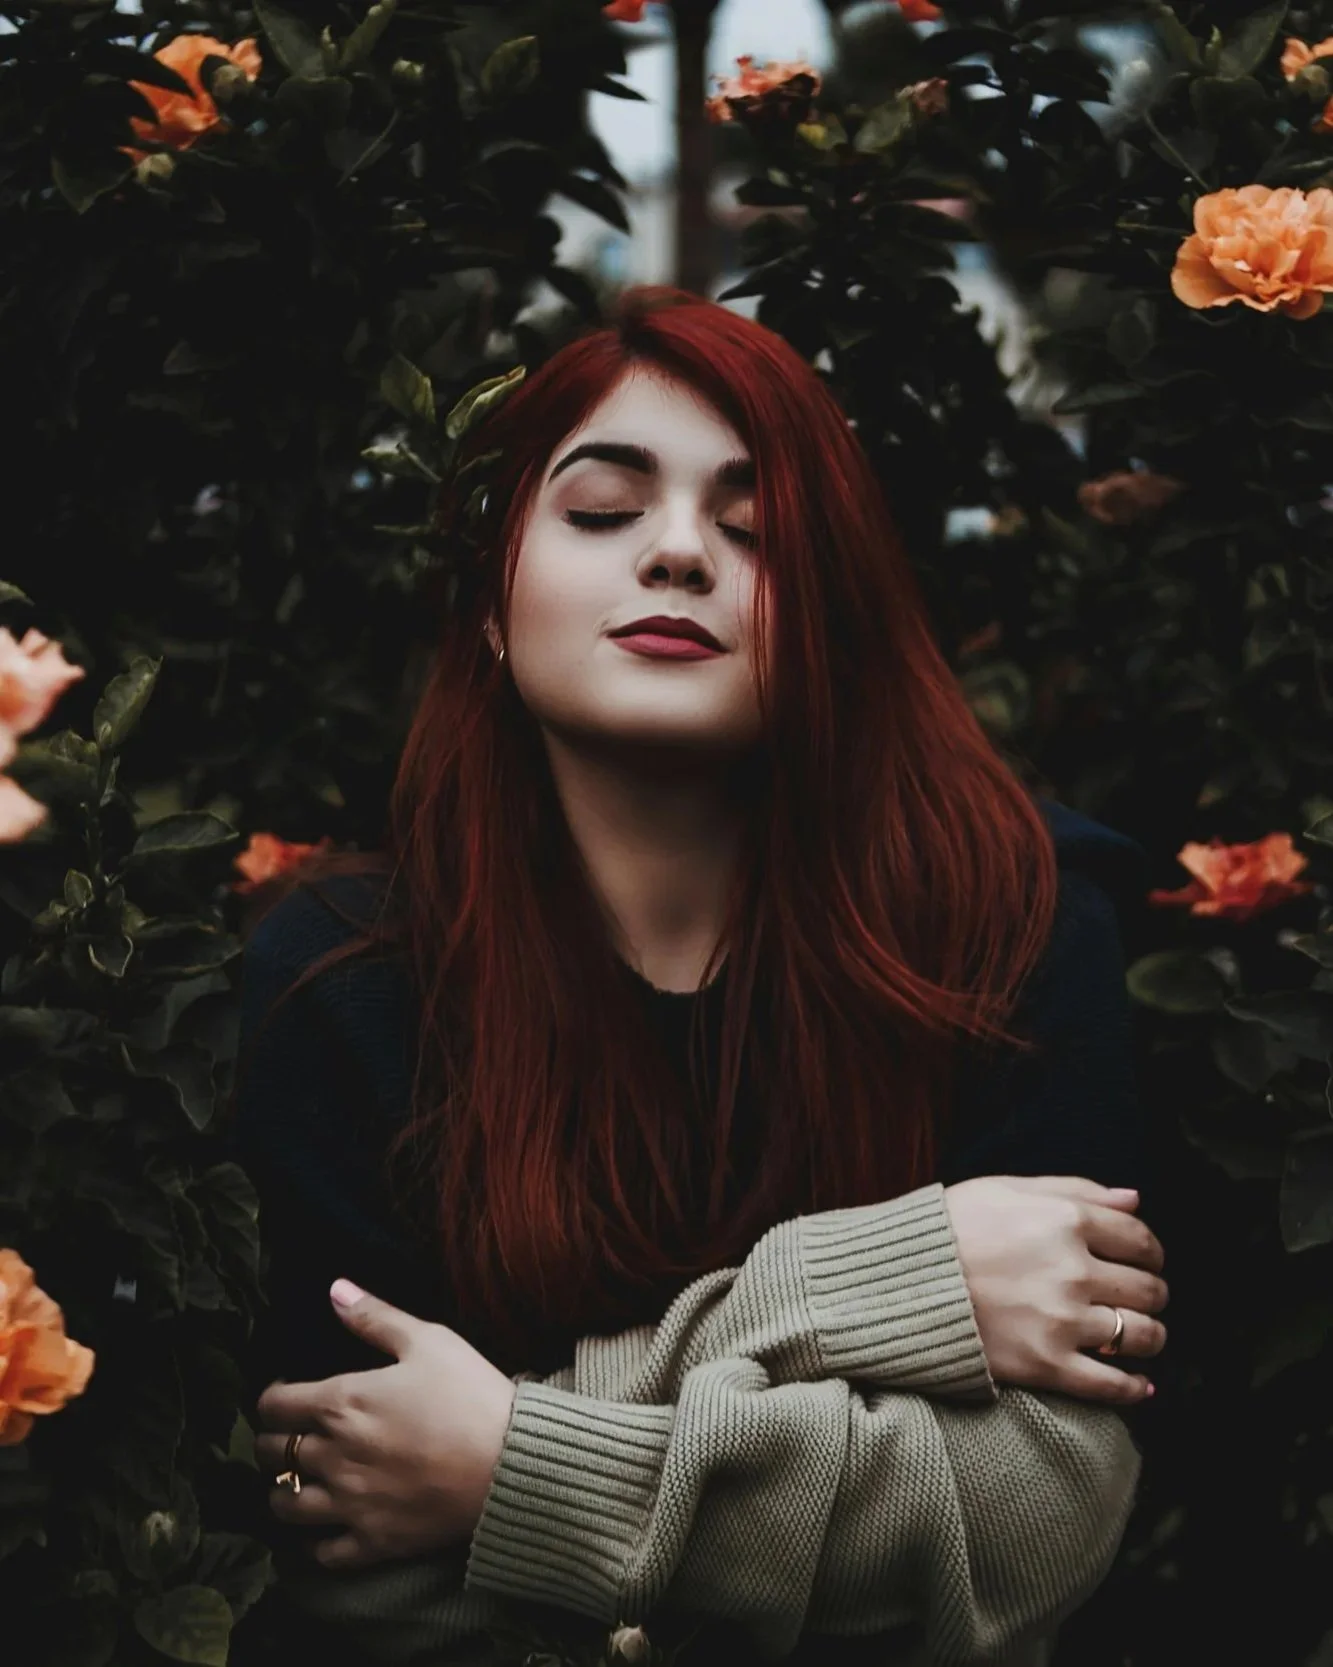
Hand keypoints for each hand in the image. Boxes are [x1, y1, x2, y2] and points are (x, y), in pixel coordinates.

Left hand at [254, 1280, 517, 1569]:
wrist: (511, 1464)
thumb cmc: (471, 1395)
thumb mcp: (428, 1341)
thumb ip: (374, 1317)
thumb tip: (334, 1289)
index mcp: (342, 1403)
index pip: (272, 1405)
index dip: (271, 1397)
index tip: (286, 1393)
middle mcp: (333, 1455)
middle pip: (271, 1454)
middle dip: (272, 1441)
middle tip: (290, 1434)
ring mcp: (350, 1504)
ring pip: (284, 1506)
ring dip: (282, 1492)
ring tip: (296, 1483)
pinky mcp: (373, 1542)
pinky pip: (321, 1553)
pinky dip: (313, 1543)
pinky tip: (323, 1529)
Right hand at [944, 1175, 1167, 1404]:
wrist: (898, 1281)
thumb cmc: (950, 1228)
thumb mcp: (1006, 1189)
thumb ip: (1075, 1189)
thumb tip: (1134, 1200)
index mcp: (1065, 1221)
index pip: (1140, 1239)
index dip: (1151, 1251)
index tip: (1146, 1260)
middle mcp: (1072, 1270)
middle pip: (1147, 1288)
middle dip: (1153, 1293)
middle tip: (1142, 1297)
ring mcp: (1061, 1321)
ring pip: (1139, 1336)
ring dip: (1150, 1337)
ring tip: (1141, 1335)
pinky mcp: (1045, 1365)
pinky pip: (1111, 1384)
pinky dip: (1134, 1388)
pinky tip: (1139, 1383)